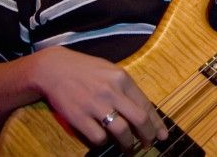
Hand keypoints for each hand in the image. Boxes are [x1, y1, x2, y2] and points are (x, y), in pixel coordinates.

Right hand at [28, 46, 167, 148]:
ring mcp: (95, 105)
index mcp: (122, 79)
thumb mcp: (111, 71)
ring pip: (121, 132)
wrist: (54, 69)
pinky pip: (99, 137)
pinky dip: (104, 141)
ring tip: (128, 147)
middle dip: (147, 136)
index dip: (156, 123)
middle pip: (139, 120)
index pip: (146, 105)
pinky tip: (103, 137)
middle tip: (148, 144)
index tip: (162, 135)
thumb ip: (126, 89)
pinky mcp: (79, 117)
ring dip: (128, 144)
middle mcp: (111, 91)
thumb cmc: (86, 70)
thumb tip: (143, 111)